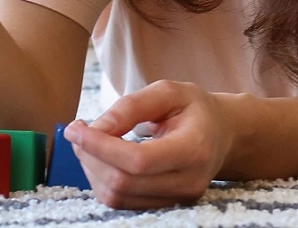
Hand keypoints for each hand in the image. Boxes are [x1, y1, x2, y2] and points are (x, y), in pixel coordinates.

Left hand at [63, 80, 236, 208]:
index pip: (138, 160)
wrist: (222, 133)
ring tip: (88, 142)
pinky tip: (100, 157)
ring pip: (118, 196)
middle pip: (123, 182)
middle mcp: (188, 182)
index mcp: (194, 148)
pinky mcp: (165, 206)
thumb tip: (94, 129)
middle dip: (90, 156)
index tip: (75, 128)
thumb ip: (130, 107)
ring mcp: (178, 199)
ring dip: (92, 169)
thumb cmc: (193, 107)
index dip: (100, 147)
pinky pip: (122, 202)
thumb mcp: (167, 91)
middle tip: (77, 131)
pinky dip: (102, 180)